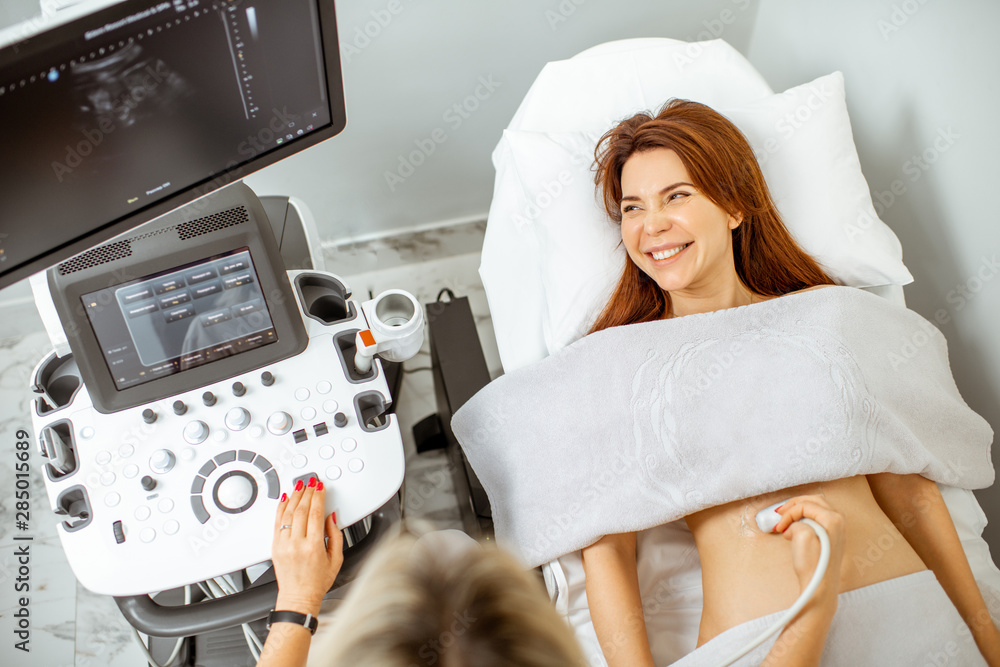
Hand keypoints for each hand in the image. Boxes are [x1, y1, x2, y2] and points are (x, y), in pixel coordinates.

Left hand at [271, 477, 342, 613]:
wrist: (298, 598)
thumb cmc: (317, 582)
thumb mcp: (336, 560)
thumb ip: (336, 536)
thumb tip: (332, 518)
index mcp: (313, 547)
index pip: (315, 513)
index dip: (318, 497)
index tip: (320, 488)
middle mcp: (296, 544)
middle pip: (301, 510)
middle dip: (307, 493)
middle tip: (311, 482)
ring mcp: (283, 545)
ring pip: (287, 514)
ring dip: (294, 497)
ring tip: (299, 486)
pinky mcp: (275, 547)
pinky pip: (276, 522)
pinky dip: (280, 508)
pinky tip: (284, 499)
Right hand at [772, 495, 845, 603]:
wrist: (819, 587)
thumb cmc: (813, 566)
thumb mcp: (801, 535)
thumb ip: (797, 520)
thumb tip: (794, 525)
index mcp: (833, 519)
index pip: (804, 505)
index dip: (788, 514)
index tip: (779, 526)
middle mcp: (838, 522)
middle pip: (813, 501)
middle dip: (793, 505)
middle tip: (780, 512)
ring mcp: (837, 530)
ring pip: (815, 509)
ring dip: (798, 511)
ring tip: (785, 520)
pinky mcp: (832, 538)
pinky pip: (817, 520)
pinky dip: (804, 520)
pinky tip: (795, 529)